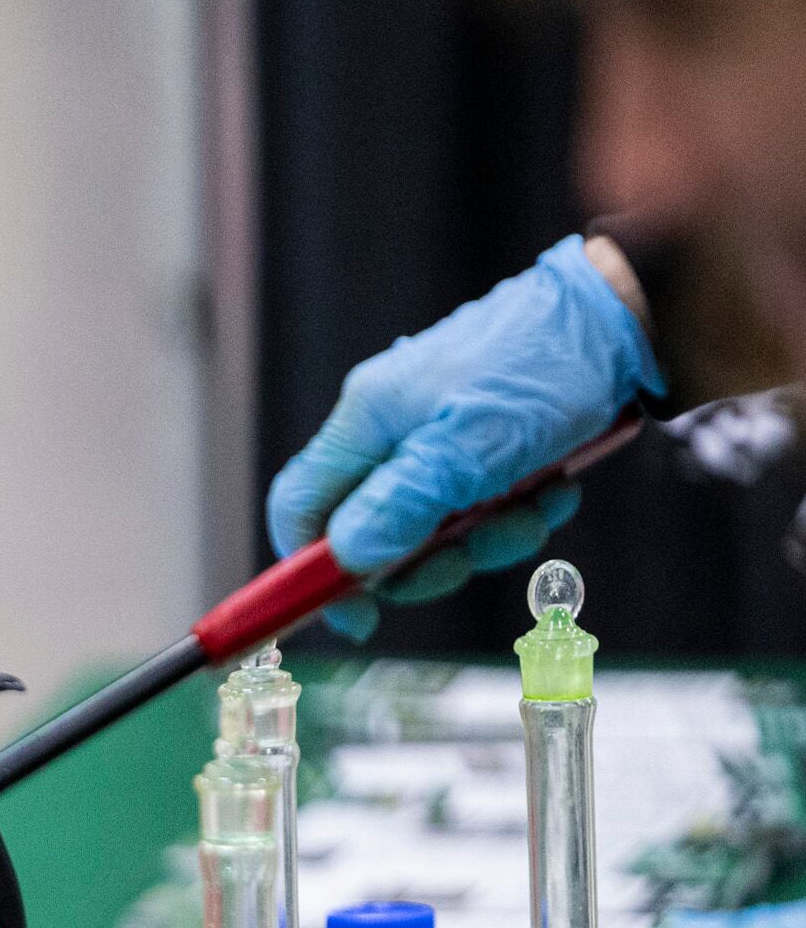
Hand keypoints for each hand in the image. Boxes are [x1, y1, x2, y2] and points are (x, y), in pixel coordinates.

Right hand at [267, 236, 659, 639]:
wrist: (629, 312)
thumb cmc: (548, 364)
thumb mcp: (472, 445)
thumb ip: (402, 502)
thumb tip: (346, 557)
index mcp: (366, 419)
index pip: (299, 506)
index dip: (311, 570)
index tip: (357, 615)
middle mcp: (390, 429)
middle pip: (371, 530)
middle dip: (428, 557)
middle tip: (476, 555)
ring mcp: (435, 436)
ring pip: (433, 526)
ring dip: (489, 535)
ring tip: (538, 505)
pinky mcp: (480, 442)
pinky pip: (479, 506)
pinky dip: (517, 510)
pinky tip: (554, 486)